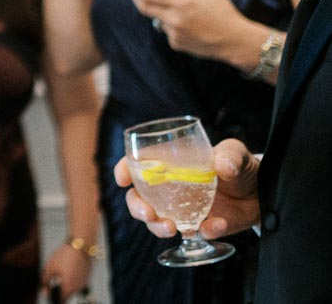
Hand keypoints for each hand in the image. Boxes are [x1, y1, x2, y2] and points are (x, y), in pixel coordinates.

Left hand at [41, 243, 92, 300]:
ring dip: (66, 285)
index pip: (60, 301)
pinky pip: (78, 284)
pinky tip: (69, 270)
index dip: (53, 297)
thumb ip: (45, 281)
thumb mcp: (50, 267)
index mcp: (68, 288)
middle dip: (59, 290)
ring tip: (61, 272)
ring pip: (73, 290)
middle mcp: (78, 288)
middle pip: (67, 296)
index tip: (48, 289)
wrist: (80, 245)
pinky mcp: (87, 278)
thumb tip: (43, 292)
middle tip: (54, 279)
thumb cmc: (65, 255)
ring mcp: (84, 283)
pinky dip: (73, 280)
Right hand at [113, 138, 259, 238]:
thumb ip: (230, 154)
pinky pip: (194, 234)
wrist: (265, 192)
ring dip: (157, 227)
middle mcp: (170, 189)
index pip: (137, 165)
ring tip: (172, 229)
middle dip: (137, 208)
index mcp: (170, 164)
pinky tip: (217, 225)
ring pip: (157, 221)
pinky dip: (203, 232)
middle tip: (149, 214)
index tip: (122, 179)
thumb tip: (223, 167)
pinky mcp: (201, 227)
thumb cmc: (241, 166)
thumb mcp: (235, 152)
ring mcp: (183, 210)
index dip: (124, 170)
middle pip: (139, 198)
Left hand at [129, 0, 261, 62]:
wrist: (235, 41)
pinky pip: (167, 32)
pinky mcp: (176, 44)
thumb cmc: (224, 12)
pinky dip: (171, 25)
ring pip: (157, 19)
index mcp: (182, 4)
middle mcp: (175, 19)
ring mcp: (174, 34)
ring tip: (173, 8)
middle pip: (144, 8)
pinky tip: (185, 24)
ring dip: (159, 12)